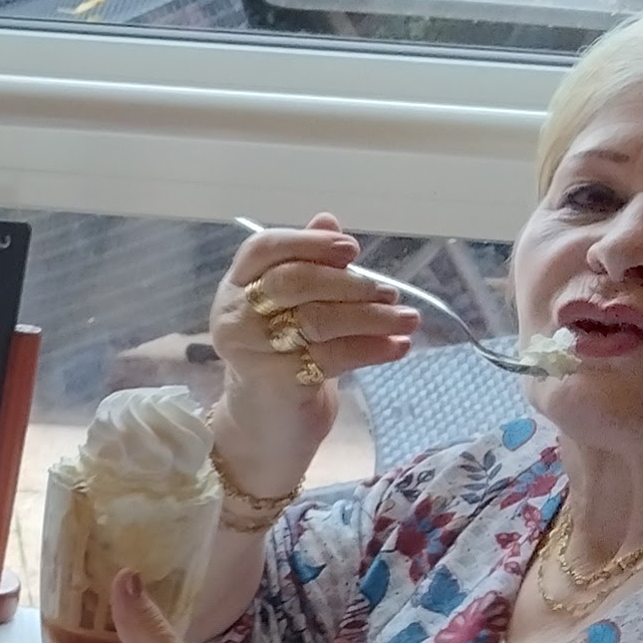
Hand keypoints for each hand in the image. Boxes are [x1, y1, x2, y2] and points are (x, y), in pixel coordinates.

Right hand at [209, 214, 415, 488]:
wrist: (266, 423)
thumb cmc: (281, 356)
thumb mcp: (292, 306)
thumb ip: (307, 262)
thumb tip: (328, 219)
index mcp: (236, 285)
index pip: (264, 248)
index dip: (309, 242)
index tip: (352, 249)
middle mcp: (235, 314)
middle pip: (294, 282)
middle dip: (349, 283)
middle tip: (391, 291)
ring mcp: (251, 350)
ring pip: (318, 320)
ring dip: (371, 318)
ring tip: (408, 319)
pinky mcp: (275, 381)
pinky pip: (331, 357)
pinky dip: (371, 349)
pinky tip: (398, 347)